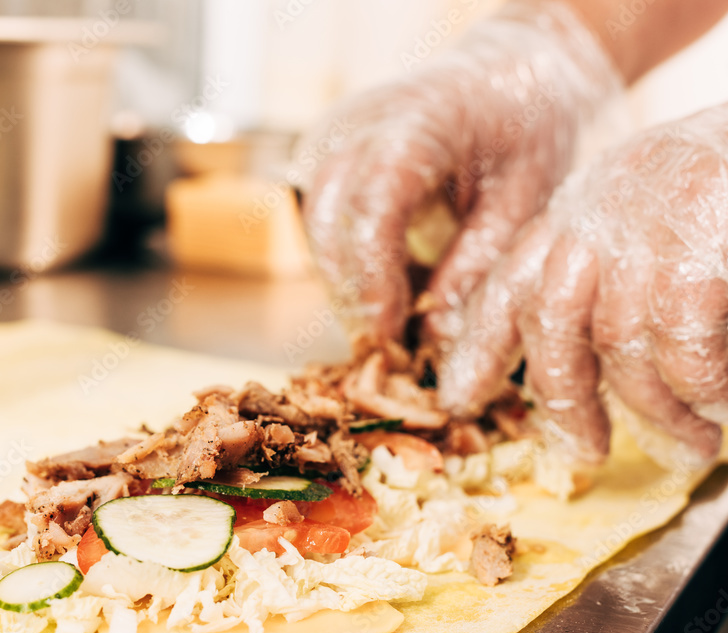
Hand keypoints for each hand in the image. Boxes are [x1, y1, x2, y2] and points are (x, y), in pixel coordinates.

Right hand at [297, 0, 620, 340]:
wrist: (505, 74)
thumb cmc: (526, 131)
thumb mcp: (526, 200)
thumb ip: (478, 267)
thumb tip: (434, 339)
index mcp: (418, 122)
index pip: (373, 205)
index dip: (374, 280)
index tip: (389, 338)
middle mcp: (357, 123)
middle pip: (329, 221)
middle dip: (354, 293)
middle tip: (390, 348)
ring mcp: (331, 133)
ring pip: (317, 227)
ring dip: (347, 282)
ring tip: (394, 322)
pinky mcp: (322, 151)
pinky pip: (320, 220)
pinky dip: (347, 260)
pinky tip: (385, 287)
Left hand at [439, 104, 727, 467]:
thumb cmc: (725, 172)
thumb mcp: (647, 203)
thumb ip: (607, 263)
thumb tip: (597, 348)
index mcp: (579, 210)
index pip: (509, 285)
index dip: (478, 346)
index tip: (458, 396)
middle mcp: (596, 222)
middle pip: (550, 328)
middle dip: (563, 403)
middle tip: (583, 452)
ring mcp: (642, 241)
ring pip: (620, 354)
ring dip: (657, 415)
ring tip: (687, 446)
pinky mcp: (691, 268)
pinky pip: (683, 356)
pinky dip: (704, 390)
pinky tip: (720, 407)